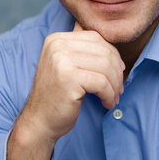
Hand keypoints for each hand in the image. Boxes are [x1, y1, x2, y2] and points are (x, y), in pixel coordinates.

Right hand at [7, 21, 124, 159]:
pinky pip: (102, 82)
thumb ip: (81, 49)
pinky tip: (107, 103)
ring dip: (115, 85)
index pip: (96, 38)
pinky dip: (109, 94)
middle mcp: (57, 45)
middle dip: (117, 72)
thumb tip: (109, 38)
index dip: (112, 55)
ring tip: (113, 97)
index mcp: (56, 39)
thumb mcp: (66, 65)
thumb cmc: (58, 95)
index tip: (118, 72)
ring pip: (106, 66)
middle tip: (119, 88)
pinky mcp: (69, 78)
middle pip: (103, 51)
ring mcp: (61, 60)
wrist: (39, 121)